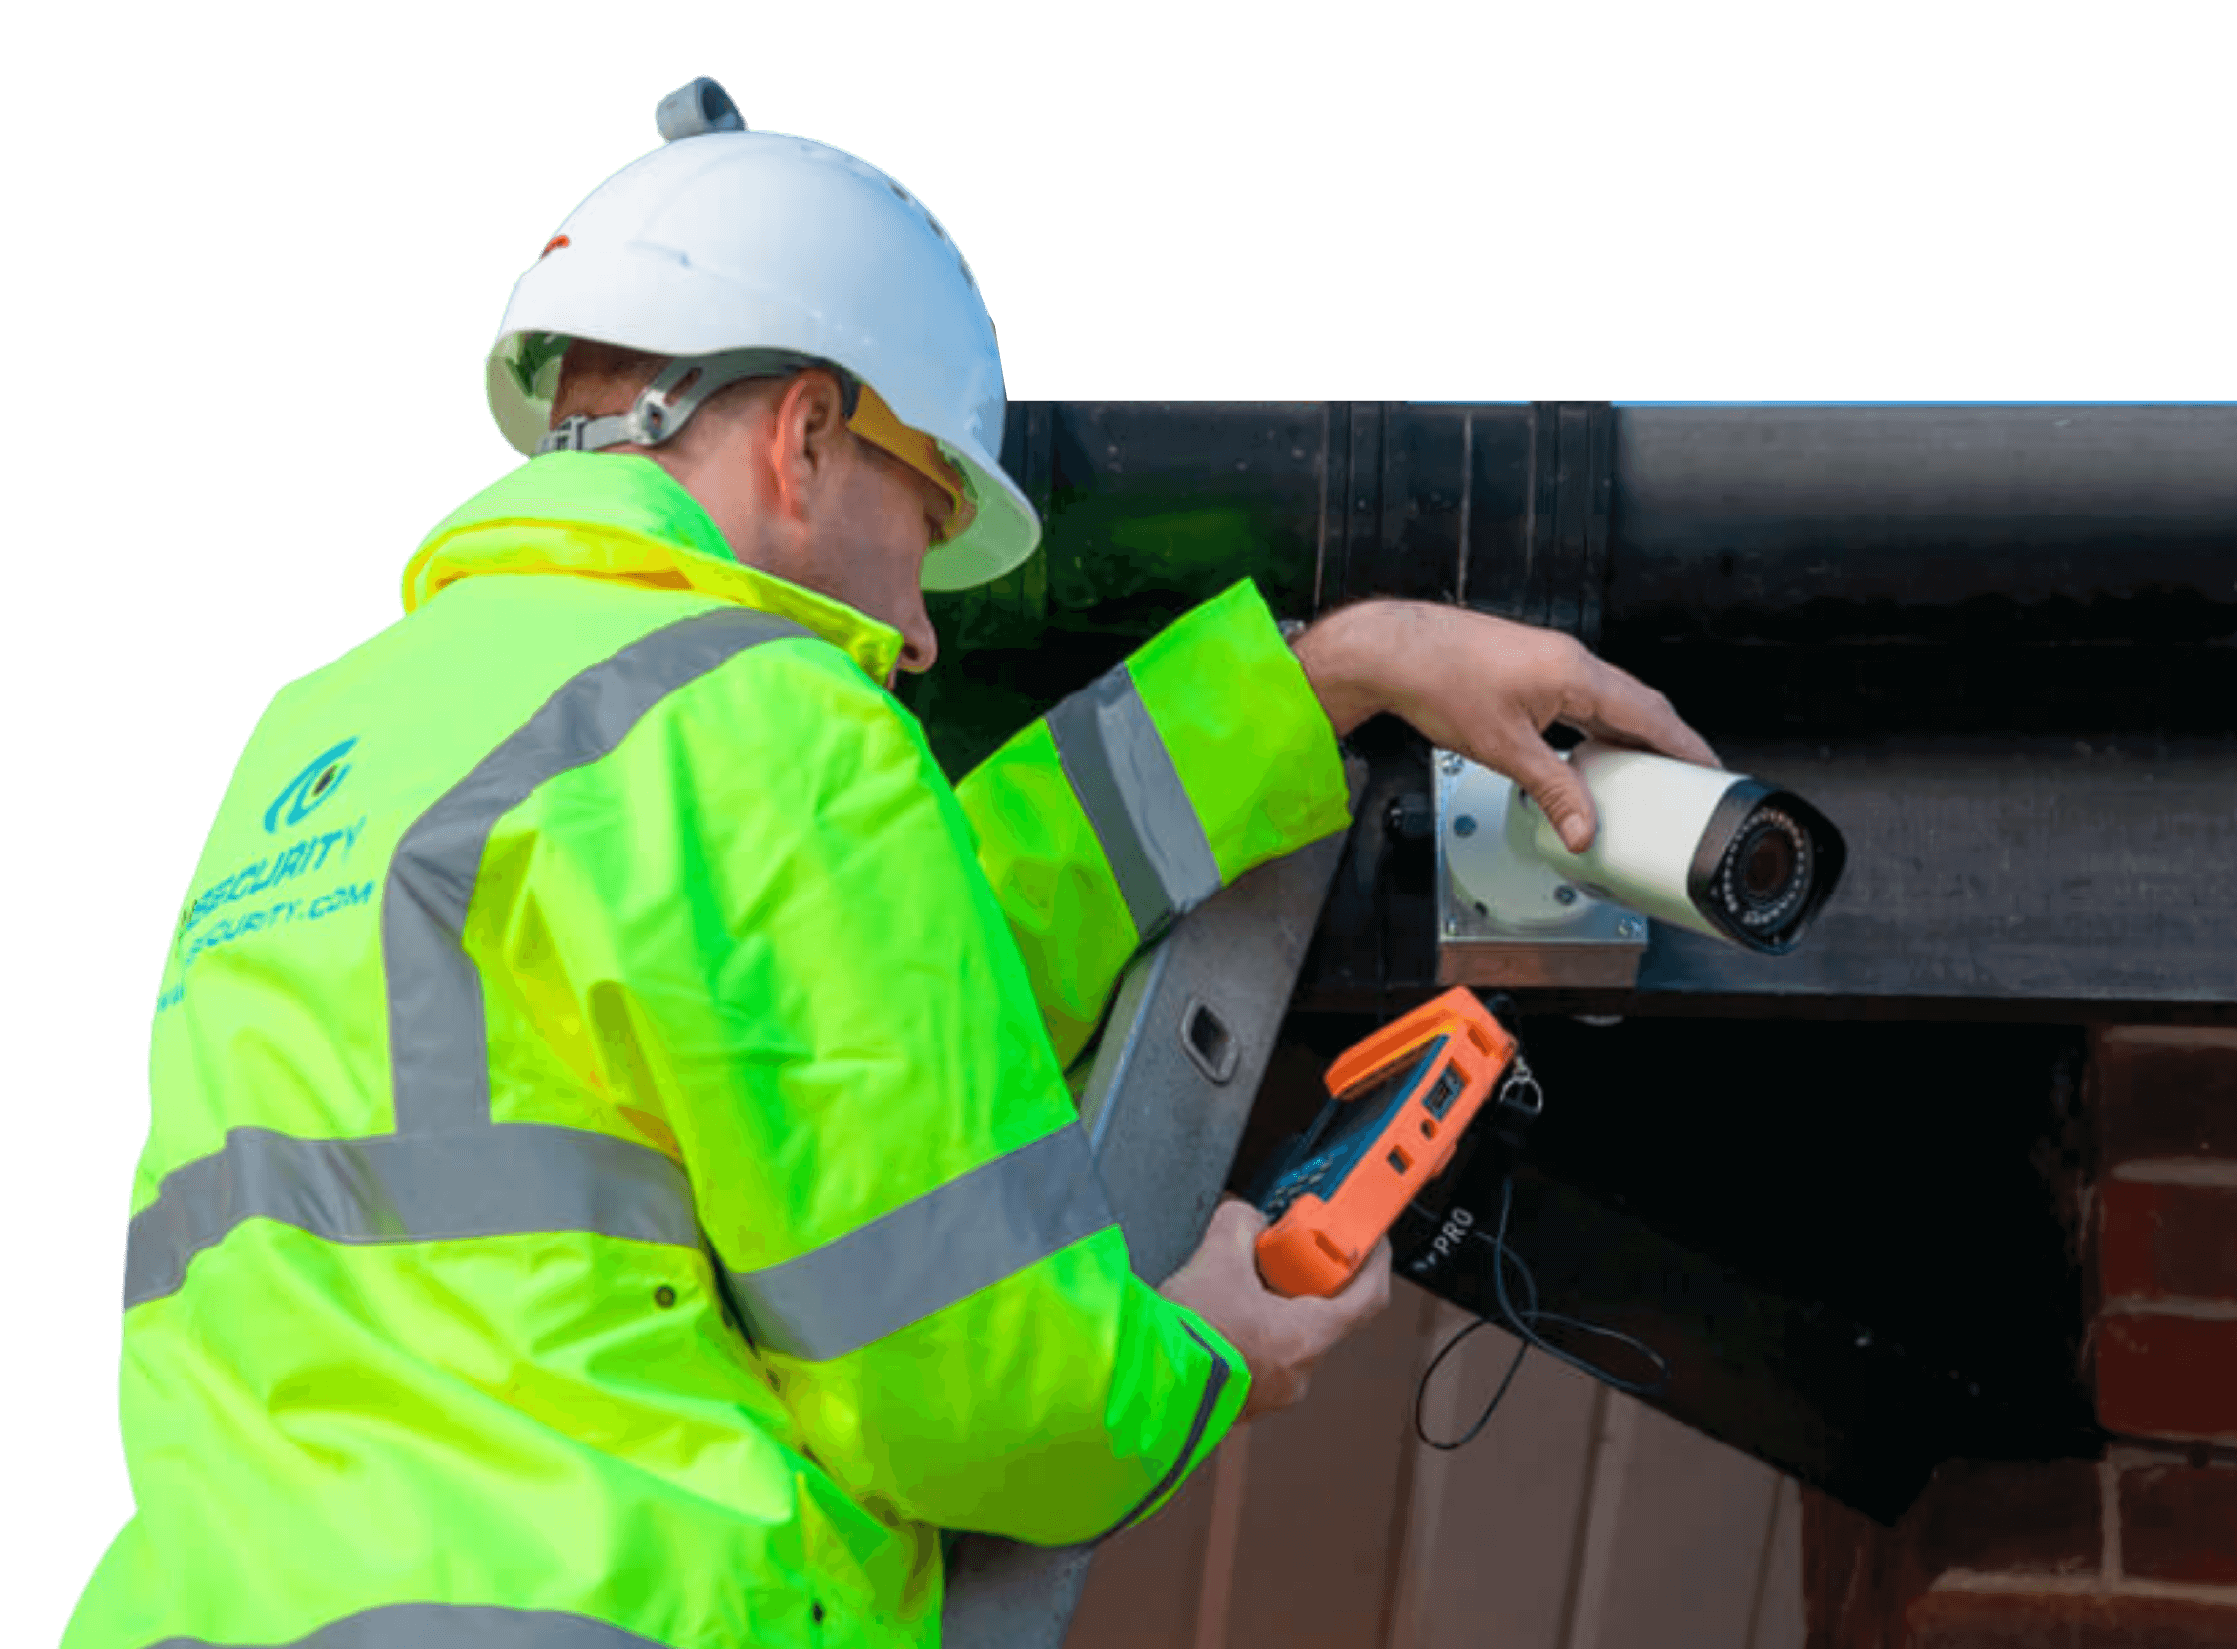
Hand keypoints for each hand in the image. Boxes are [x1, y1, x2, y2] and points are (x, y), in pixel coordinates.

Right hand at [1158, 1197, 1393, 1423]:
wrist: (1140, 1385)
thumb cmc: (1186, 1334)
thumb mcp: (1216, 1258)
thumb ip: (1241, 1225)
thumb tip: (1248, 1221)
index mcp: (1307, 1338)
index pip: (1368, 1299)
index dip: (1373, 1263)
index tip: (1371, 1242)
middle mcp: (1298, 1373)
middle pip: (1323, 1318)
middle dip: (1304, 1281)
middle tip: (1281, 1255)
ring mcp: (1271, 1395)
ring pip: (1286, 1339)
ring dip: (1270, 1308)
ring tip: (1235, 1283)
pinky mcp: (1241, 1404)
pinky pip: (1259, 1359)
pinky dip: (1248, 1332)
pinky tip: (1216, 1314)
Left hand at [1295, 601, 1721, 854]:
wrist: (1395, 651)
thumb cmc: (1441, 681)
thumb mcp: (1505, 750)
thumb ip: (1553, 791)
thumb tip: (1582, 828)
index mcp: (1576, 674)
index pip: (1651, 715)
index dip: (1685, 746)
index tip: (1710, 770)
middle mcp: (1571, 660)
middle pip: (1638, 706)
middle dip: (1666, 743)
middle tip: (1688, 777)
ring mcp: (1551, 660)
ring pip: (1610, 701)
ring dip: (1631, 735)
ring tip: (1645, 773)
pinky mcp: (1531, 666)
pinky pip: (1583, 698)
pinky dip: (1598, 727)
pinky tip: (1590, 752)